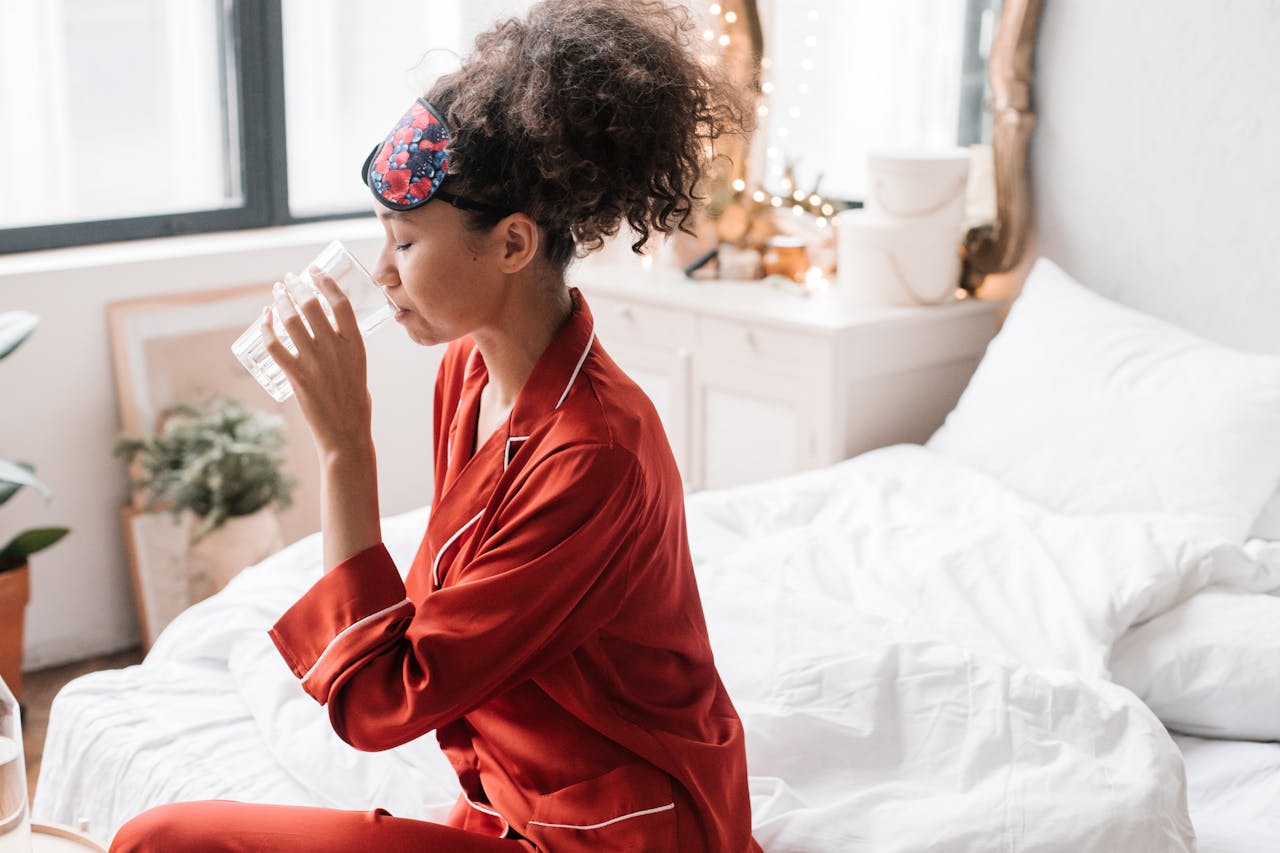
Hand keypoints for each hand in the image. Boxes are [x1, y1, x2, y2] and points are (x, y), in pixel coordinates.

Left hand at [261, 267, 372, 457]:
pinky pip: (275, 345)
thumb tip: (329, 329)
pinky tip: (264, 318)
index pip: (340, 303)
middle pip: (312, 306)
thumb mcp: (359, 367)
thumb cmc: (355, 402)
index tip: (314, 270)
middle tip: (289, 279)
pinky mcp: (296, 376)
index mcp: (356, 345)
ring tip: (276, 292)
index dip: (325, 282)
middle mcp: (335, 350)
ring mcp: (315, 362)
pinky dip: (266, 328)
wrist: (346, 433)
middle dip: (297, 287)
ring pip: (291, 321)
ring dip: (280, 301)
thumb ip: (345, 347)